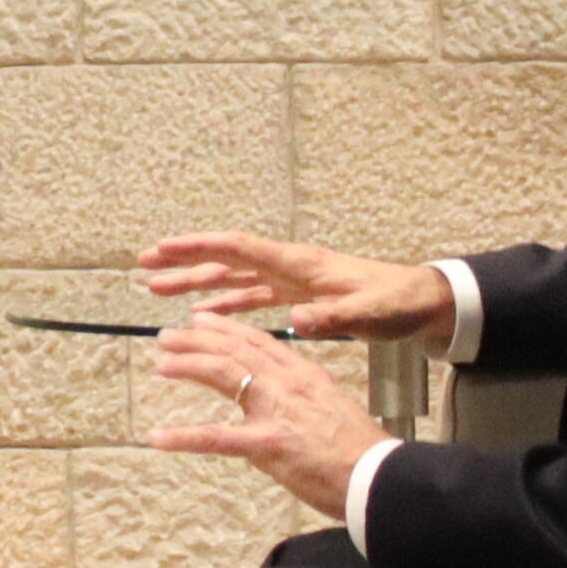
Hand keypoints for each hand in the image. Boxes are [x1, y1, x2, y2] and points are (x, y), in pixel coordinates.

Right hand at [139, 232, 453, 344]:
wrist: (421, 301)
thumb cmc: (397, 303)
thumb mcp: (367, 314)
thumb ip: (332, 317)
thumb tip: (294, 321)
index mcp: (300, 265)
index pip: (240, 249)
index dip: (200, 247)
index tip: (164, 248)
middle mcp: (290, 266)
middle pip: (227, 257)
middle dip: (185, 260)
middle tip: (145, 266)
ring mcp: (292, 280)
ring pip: (233, 276)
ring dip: (197, 281)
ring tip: (159, 289)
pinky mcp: (299, 296)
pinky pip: (252, 295)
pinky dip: (225, 301)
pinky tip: (204, 313)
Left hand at [149, 313, 381, 517]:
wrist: (378, 476)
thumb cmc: (359, 450)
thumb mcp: (331, 407)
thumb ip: (303, 397)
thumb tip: (281, 399)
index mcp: (304, 374)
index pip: (259, 341)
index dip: (226, 329)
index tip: (202, 319)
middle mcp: (287, 383)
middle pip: (235, 349)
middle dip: (197, 339)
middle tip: (168, 335)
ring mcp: (275, 411)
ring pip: (223, 374)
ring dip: (188, 365)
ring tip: (162, 362)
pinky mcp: (267, 444)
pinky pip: (216, 437)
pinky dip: (184, 437)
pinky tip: (158, 437)